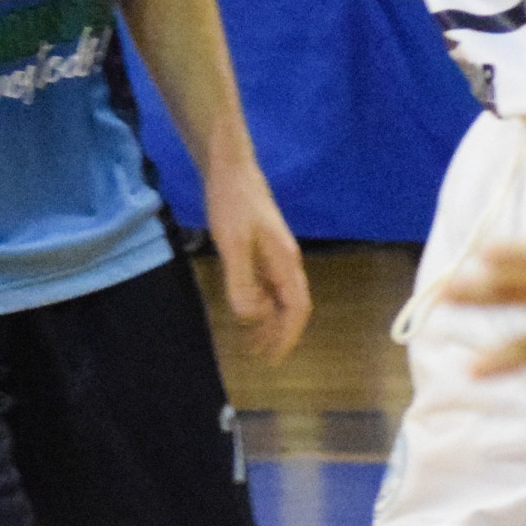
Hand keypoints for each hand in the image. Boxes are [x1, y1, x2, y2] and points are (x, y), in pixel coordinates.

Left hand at [203, 165, 313, 363]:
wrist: (230, 167)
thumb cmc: (232, 204)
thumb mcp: (232, 244)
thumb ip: (242, 282)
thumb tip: (252, 316)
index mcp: (285, 262)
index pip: (296, 308)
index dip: (287, 336)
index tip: (274, 358)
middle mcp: (285, 262)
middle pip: (290, 307)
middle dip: (278, 335)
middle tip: (260, 358)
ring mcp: (274, 254)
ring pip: (278, 298)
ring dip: (268, 322)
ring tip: (251, 343)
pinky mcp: (261, 248)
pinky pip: (266, 286)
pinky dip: (258, 304)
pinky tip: (244, 310)